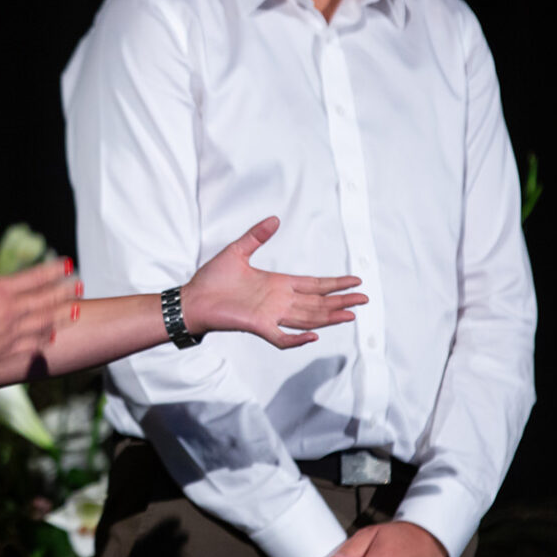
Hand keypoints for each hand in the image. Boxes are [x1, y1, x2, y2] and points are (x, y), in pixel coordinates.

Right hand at [0, 223, 74, 374]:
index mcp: (1, 292)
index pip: (35, 278)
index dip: (54, 270)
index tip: (68, 265)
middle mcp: (11, 313)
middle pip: (46, 301)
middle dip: (65, 292)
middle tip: (80, 286)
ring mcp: (11, 334)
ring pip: (45, 323)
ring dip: (62, 315)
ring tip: (77, 310)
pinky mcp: (5, 351)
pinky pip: (32, 345)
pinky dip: (45, 339)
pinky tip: (52, 336)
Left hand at [180, 216, 365, 347]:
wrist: (192, 299)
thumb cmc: (212, 279)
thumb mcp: (237, 251)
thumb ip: (257, 236)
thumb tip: (275, 218)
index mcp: (278, 284)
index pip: (313, 285)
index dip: (334, 284)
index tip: (355, 280)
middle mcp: (278, 301)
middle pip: (317, 303)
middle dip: (341, 301)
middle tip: (364, 299)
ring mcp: (270, 314)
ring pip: (307, 318)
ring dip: (328, 317)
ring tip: (350, 314)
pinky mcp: (257, 325)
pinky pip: (281, 337)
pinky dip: (296, 338)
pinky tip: (313, 336)